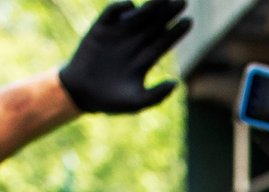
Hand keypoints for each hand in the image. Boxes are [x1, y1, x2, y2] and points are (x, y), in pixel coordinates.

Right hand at [56, 0, 189, 114]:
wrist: (79, 93)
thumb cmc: (109, 101)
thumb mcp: (135, 103)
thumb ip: (156, 96)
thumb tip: (176, 83)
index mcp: (144, 60)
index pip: (164, 41)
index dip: (176, 32)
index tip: (188, 22)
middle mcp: (133, 43)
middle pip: (155, 25)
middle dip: (168, 13)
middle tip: (182, 2)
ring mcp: (117, 34)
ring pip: (137, 16)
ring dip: (150, 7)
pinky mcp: (101, 28)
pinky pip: (113, 12)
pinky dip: (121, 7)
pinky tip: (130, 6)